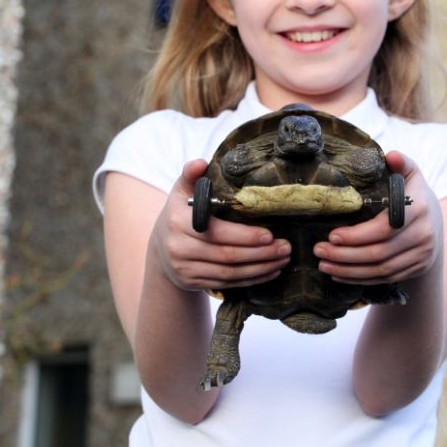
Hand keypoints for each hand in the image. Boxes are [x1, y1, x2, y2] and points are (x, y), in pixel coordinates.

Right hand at [149, 160, 291, 290]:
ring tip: (283, 260)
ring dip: (260, 268)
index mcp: (178, 221)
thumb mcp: (181, 191)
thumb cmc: (180, 213)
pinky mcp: (192, 283)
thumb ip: (191, 174)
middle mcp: (178, 247)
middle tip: (285, 247)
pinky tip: (270, 271)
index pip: (217, 231)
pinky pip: (227, 284)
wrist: (161, 248)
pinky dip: (251, 279)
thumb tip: (201, 163)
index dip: (245, 236)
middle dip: (261, 253)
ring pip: (230, 273)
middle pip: (227, 255)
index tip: (270, 234)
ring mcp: (184, 268)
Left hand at [314, 151, 441, 283]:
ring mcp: (422, 255)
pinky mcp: (416, 269)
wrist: (435, 222)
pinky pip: (384, 278)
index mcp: (419, 208)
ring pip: (380, 269)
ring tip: (323, 264)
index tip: (331, 234)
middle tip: (318, 250)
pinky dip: (359, 278)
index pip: (385, 228)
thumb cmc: (413, 193)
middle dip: (345, 254)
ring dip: (348, 269)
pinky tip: (339, 274)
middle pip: (379, 252)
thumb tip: (391, 155)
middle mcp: (424, 234)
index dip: (357, 235)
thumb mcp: (410, 174)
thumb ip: (401, 163)